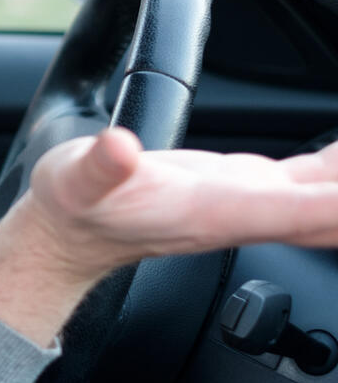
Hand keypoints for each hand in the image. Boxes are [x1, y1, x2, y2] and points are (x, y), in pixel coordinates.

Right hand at [0, 128, 337, 344]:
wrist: (69, 233)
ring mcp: (258, 202)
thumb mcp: (80, 181)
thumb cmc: (74, 209)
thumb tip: (119, 149)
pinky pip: (320, 180)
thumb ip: (102, 166)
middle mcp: (254, 212)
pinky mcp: (251, 188)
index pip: (316, 209)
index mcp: (224, 210)